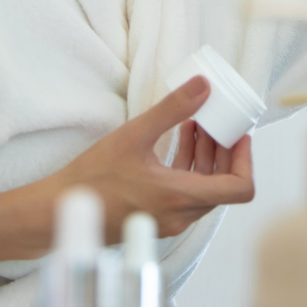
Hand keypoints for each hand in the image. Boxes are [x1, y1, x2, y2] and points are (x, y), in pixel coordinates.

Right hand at [42, 77, 253, 241]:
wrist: (60, 212)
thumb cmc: (92, 178)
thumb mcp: (134, 135)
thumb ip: (172, 109)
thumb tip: (203, 86)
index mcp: (181, 197)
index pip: (239, 189)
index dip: (246, 160)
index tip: (240, 135)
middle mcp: (180, 215)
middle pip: (222, 186)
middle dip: (224, 152)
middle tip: (218, 122)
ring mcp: (168, 221)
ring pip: (203, 190)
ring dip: (205, 158)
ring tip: (195, 125)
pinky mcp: (155, 219)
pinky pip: (184, 194)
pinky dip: (187, 169)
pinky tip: (175, 142)